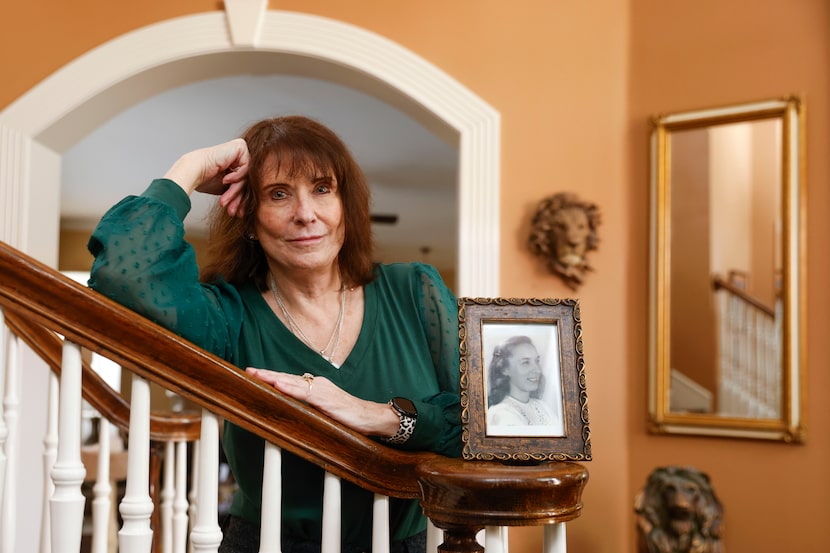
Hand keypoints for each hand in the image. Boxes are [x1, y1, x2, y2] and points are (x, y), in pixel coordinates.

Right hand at [163, 138, 250, 216]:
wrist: (193, 172)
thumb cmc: (205, 179)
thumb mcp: (227, 189)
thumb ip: (240, 190)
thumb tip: (251, 203)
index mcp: (236, 164)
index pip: (245, 183)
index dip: (240, 199)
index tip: (237, 212)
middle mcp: (239, 156)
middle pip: (247, 181)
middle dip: (239, 198)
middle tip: (232, 210)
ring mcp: (241, 150)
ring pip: (246, 177)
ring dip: (235, 191)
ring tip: (225, 200)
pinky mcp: (240, 146)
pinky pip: (246, 168)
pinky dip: (236, 177)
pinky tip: (225, 179)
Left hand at [246, 368, 399, 437]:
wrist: (371, 417)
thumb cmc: (349, 416)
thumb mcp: (325, 411)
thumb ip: (310, 408)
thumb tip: (292, 411)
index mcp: (316, 387)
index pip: (289, 380)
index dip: (272, 377)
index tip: (254, 374)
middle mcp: (317, 384)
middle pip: (287, 378)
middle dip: (267, 374)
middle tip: (248, 371)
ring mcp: (321, 390)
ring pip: (292, 383)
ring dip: (273, 378)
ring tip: (257, 375)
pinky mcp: (326, 400)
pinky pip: (304, 393)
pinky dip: (290, 389)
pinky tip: (278, 386)